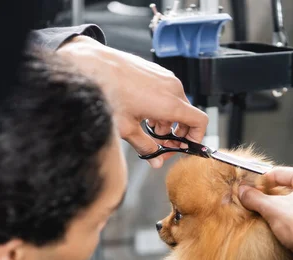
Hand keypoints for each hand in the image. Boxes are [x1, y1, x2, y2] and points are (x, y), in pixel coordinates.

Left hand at [58, 36, 207, 166]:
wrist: (91, 65)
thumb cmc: (107, 92)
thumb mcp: (127, 129)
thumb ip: (146, 148)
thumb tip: (155, 160)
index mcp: (170, 103)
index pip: (200, 122)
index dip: (195, 139)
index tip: (184, 148)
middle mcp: (172, 88)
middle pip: (187, 116)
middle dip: (177, 134)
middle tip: (163, 145)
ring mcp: (165, 77)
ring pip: (176, 105)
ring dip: (168, 122)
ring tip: (148, 129)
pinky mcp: (156, 72)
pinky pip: (167, 93)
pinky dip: (161, 107)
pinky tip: (143, 113)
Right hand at [239, 167, 292, 259]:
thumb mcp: (271, 210)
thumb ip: (254, 197)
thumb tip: (242, 191)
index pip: (280, 173)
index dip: (262, 181)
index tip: (251, 189)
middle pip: (290, 184)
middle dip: (273, 193)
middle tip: (259, 202)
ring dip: (284, 203)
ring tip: (272, 214)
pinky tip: (287, 222)